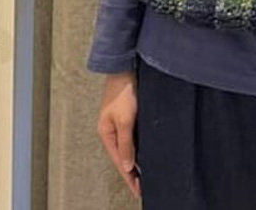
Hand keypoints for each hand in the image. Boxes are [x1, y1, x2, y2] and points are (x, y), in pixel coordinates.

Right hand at [96, 70, 141, 199]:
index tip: (138, 190)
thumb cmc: (123, 90)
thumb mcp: (125, 119)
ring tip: (147, 172)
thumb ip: (126, 143)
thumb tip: (127, 165)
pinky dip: (141, 145)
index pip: (119, 161)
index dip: (130, 177)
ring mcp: (121, 121)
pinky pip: (135, 135)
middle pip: (124, 155)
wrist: (126, 66)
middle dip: (133, 171)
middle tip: (144, 186)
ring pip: (130, 146)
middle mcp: (112, 129)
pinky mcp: (130, 113)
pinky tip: (148, 149)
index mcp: (106, 133)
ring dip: (138, 158)